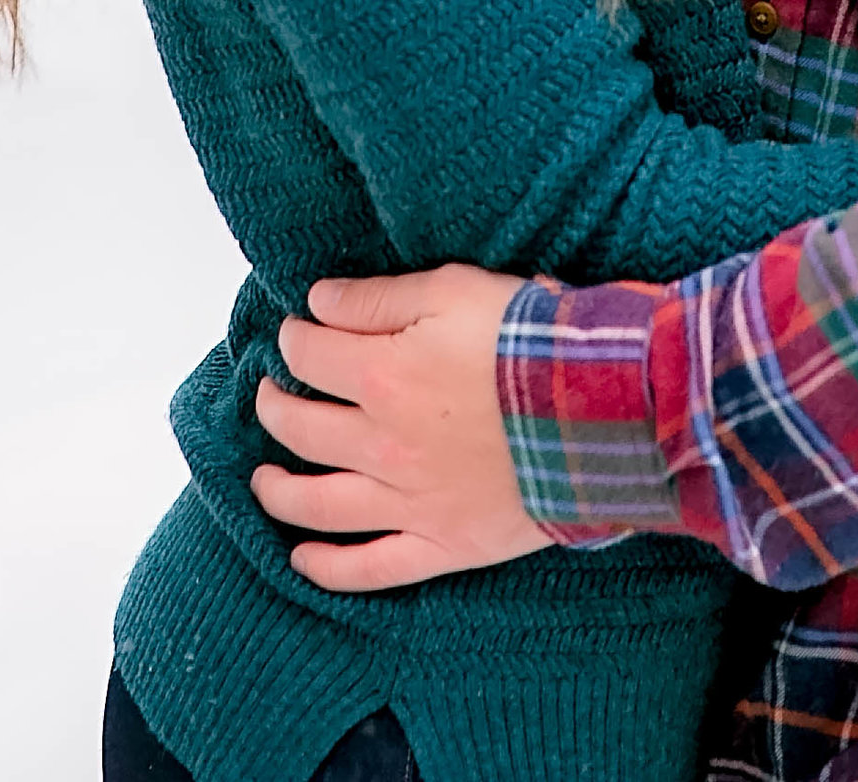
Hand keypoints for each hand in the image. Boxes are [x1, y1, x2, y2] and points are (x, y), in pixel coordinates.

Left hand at [250, 263, 545, 590]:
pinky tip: (301, 560)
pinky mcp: (441, 543)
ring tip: (261, 480)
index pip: (307, 356)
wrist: (596, 409)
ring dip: (279, 491)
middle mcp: (381, 444)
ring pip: (319, 504)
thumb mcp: (452, 289)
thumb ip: (376, 299)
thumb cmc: (528, 340)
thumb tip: (316, 303)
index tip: (295, 332)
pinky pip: (371, 568)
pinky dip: (329, 570)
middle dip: (275, 407)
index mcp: (379, 376)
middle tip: (269, 395)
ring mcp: (408, 501)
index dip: (293, 339)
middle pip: (301, 429)